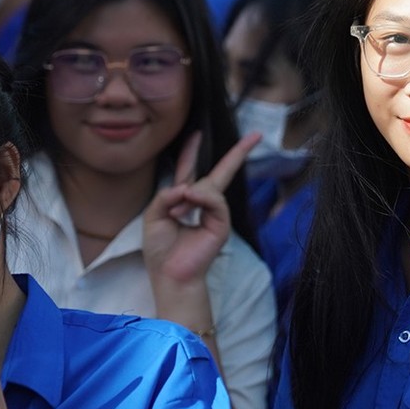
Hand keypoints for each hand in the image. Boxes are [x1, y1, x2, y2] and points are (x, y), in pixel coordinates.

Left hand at [142, 131, 260, 292]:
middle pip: (221, 172)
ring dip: (190, 194)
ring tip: (176, 214)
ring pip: (210, 186)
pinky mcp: (221, 224)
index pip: (191, 170)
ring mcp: (215, 214)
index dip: (192, 152)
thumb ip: (166, 196)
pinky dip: (201, 198)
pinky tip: (189, 202)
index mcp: (185, 201)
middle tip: (256, 134)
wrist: (169, 274)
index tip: (197, 133)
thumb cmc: (160, 250)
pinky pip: (215, 200)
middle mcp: (203, 204)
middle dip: (238, 153)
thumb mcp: (152, 216)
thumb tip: (188, 187)